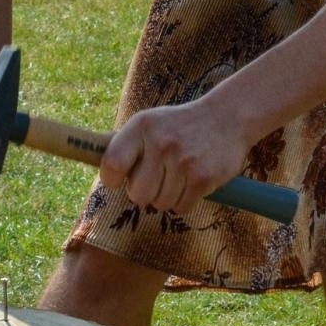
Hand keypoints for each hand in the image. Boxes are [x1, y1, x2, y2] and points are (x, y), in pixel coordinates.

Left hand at [99, 101, 251, 213]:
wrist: (227, 117)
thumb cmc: (179, 125)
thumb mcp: (149, 123)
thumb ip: (125, 145)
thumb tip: (98, 170)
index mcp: (142, 126)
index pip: (112, 164)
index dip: (111, 180)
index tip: (117, 181)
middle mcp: (161, 142)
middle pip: (137, 194)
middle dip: (145, 192)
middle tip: (157, 177)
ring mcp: (183, 160)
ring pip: (160, 204)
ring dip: (167, 197)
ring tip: (178, 176)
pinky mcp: (203, 177)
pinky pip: (181, 208)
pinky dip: (185, 201)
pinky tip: (192, 182)